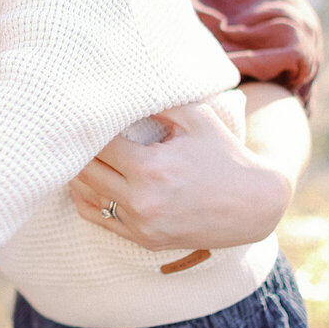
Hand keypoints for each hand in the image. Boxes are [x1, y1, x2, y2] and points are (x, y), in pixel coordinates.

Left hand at [69, 84, 306, 250]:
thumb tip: (120, 86)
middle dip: (79, 149)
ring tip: (75, 153)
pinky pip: (98, 219)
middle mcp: (142, 201)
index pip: (97, 144)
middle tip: (73, 132)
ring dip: (78, 174)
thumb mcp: (196, 117)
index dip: (87, 126)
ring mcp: (142, 225)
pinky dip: (87, 199)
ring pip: (87, 195)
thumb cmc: (224, 154)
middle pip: (85, 170)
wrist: (255, 205)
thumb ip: (157, 100)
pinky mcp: (144, 240)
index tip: (81, 113)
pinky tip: (86, 182)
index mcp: (151, 168)